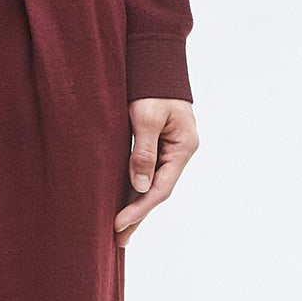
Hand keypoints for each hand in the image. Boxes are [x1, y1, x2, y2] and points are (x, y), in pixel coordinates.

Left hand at [115, 97, 197, 237]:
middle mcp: (180, 153)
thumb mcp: (145, 118)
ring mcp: (171, 150)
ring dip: (135, 205)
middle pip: (157, 192)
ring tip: (119, 231)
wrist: (156, 60)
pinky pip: (146, 173)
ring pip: (151, 185)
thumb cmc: (152, 86)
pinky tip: (123, 202)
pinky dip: (134, 189)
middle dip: (137, 216)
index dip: (139, 208)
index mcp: (183, 148)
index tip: (117, 224)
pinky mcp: (159, 145)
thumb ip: (143, 152)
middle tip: (118, 240)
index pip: (160, 188)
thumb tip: (140, 186)